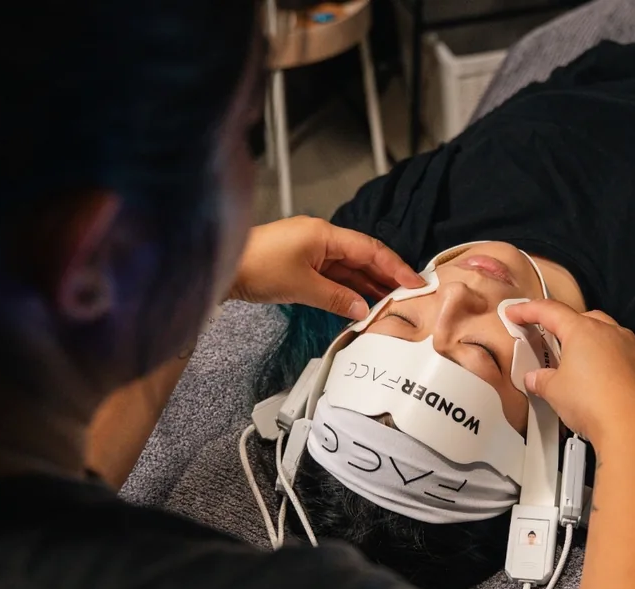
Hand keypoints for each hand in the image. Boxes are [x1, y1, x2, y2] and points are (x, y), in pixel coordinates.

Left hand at [229, 216, 423, 319]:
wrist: (219, 266)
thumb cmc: (257, 268)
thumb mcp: (302, 287)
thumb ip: (338, 298)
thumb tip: (364, 309)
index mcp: (325, 234)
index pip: (370, 250)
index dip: (395, 267)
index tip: (415, 283)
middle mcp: (321, 238)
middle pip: (362, 257)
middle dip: (386, 277)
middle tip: (409, 297)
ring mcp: (310, 251)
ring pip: (348, 268)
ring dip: (367, 286)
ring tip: (390, 304)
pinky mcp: (300, 264)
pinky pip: (332, 275)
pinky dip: (347, 289)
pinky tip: (360, 304)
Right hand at [504, 300, 634, 448]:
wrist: (633, 428)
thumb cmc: (592, 402)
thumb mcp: (554, 391)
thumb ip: (541, 379)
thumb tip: (535, 378)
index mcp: (583, 330)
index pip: (549, 311)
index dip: (528, 310)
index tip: (514, 312)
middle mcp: (609, 331)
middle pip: (579, 318)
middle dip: (561, 325)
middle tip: (546, 337)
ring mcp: (629, 347)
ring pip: (602, 333)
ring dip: (584, 342)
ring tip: (571, 361)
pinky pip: (617, 352)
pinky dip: (602, 357)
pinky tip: (594, 377)